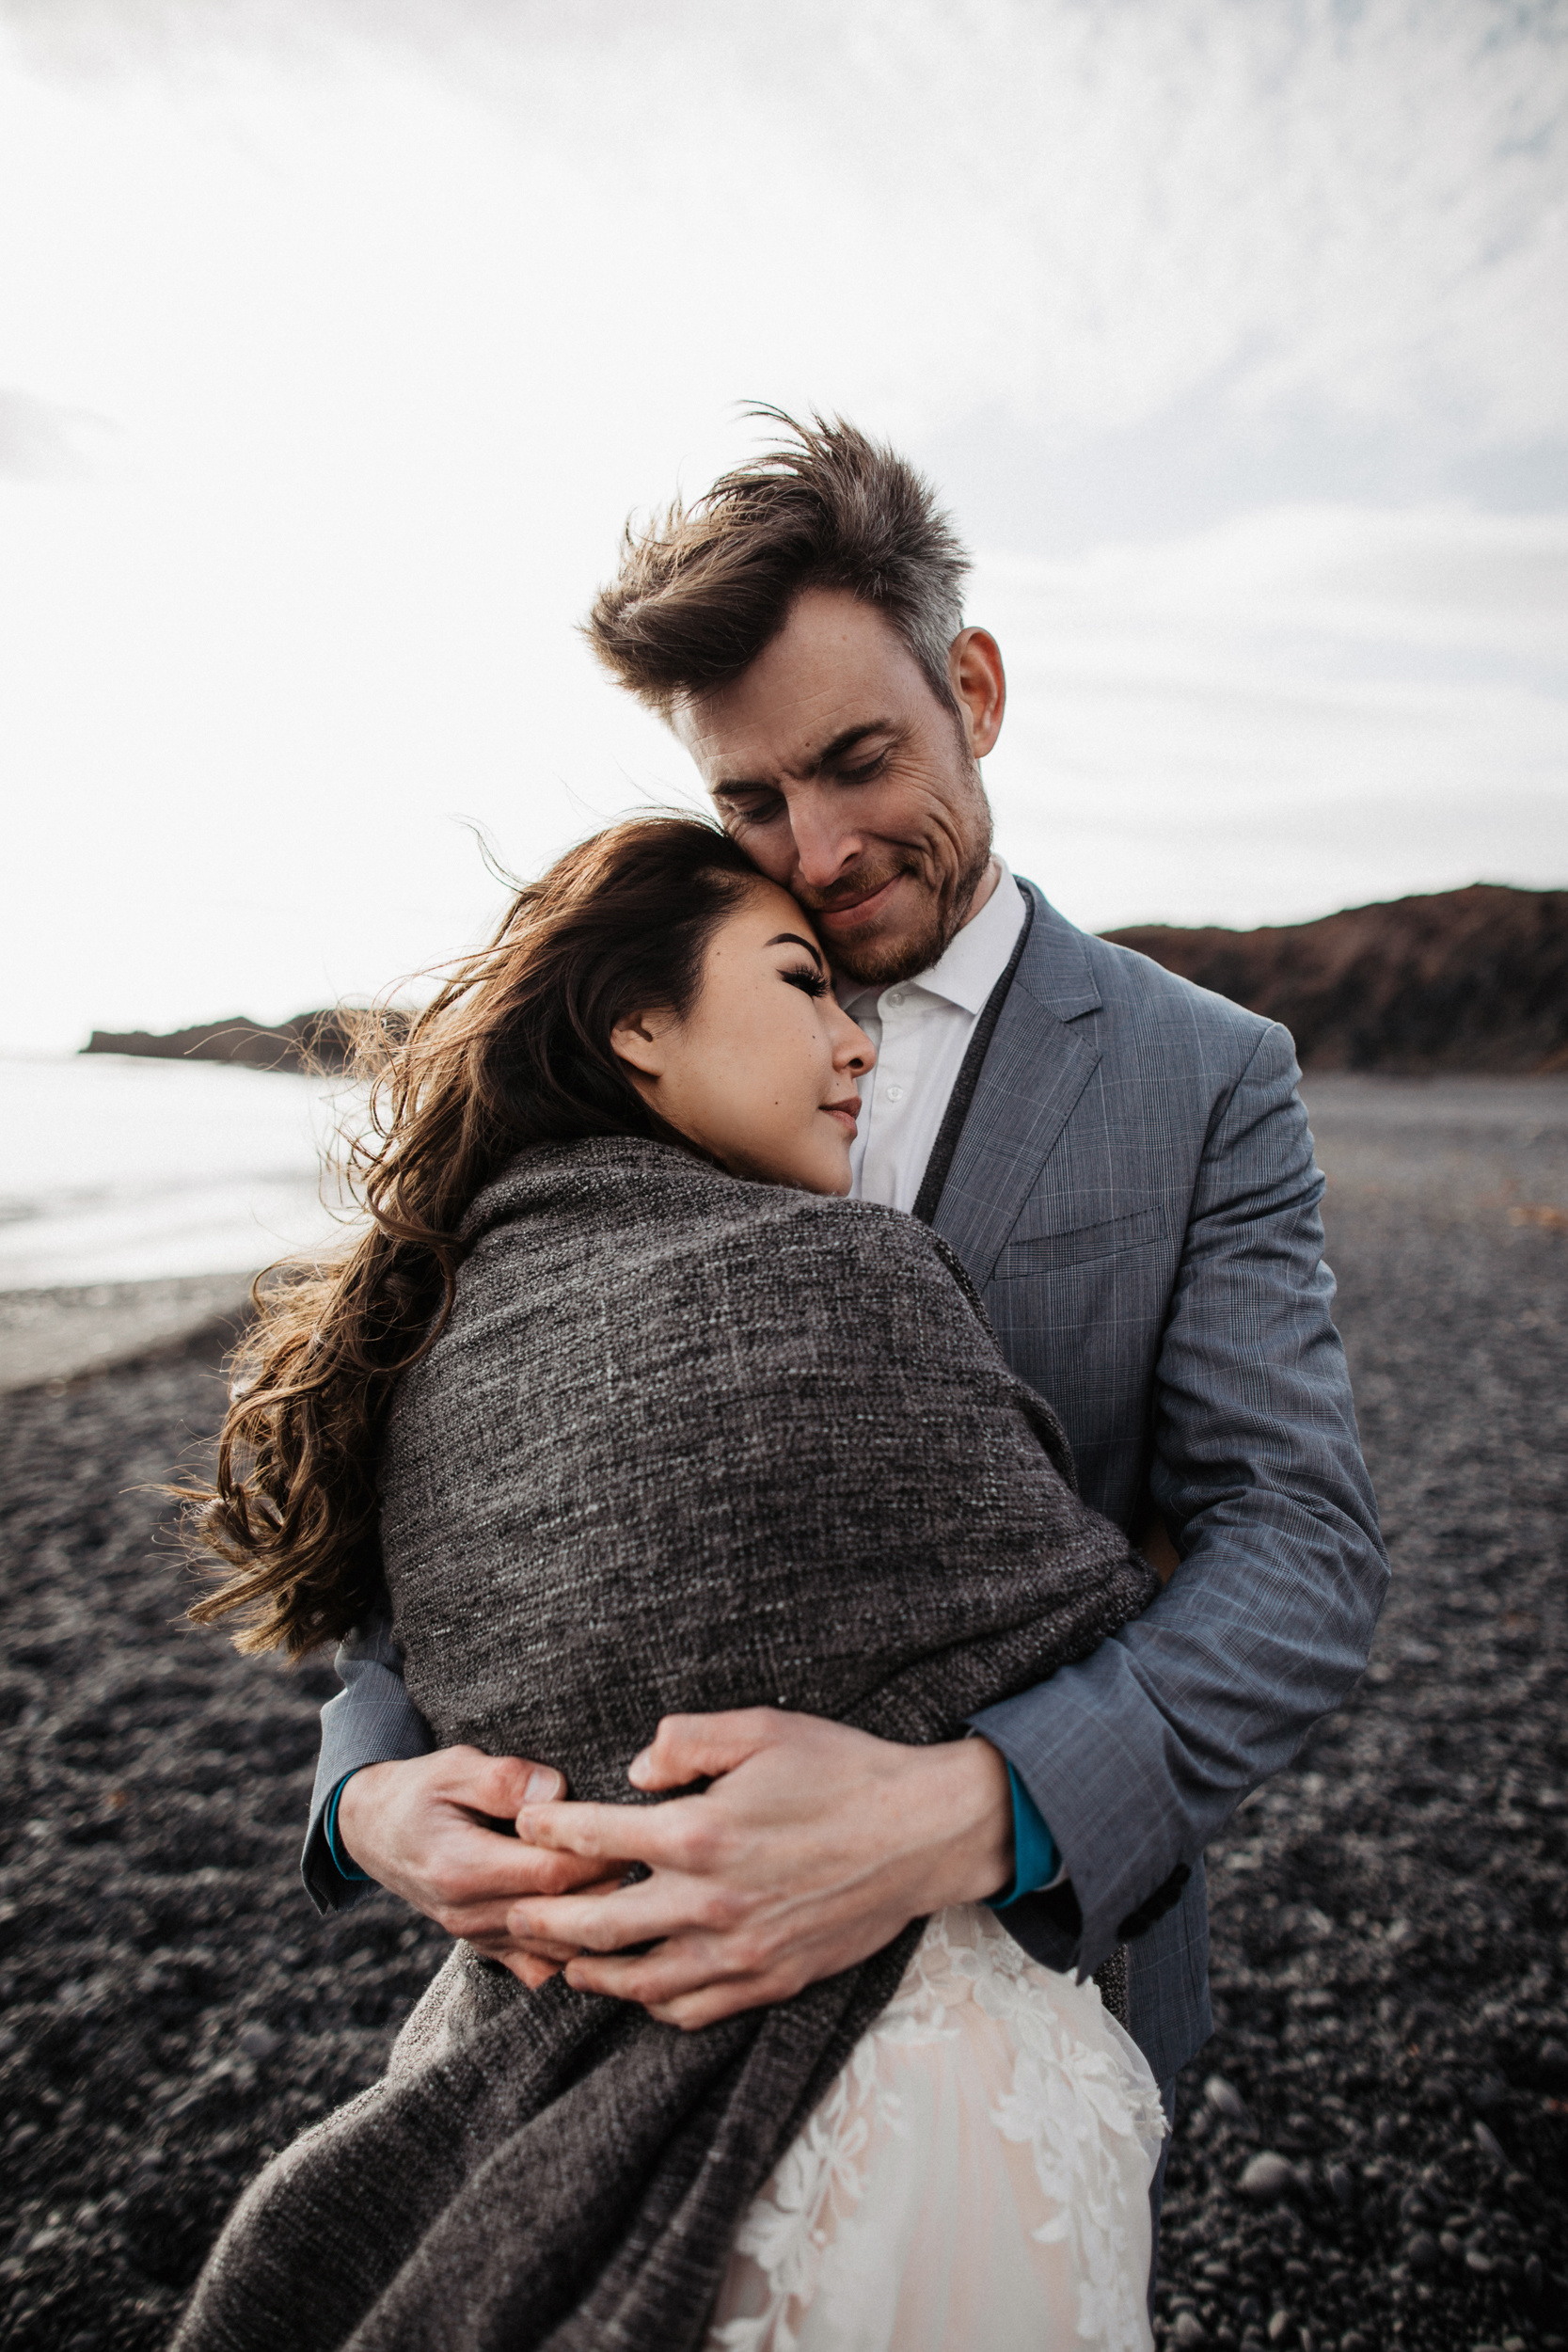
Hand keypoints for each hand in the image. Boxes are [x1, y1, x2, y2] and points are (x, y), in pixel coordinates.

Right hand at [335, 1748, 624, 1986]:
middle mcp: (468, 1914)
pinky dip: (574, 1953)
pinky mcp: (485, 1948)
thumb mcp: (454, 1766)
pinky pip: (539, 1967)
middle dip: (609, 1888)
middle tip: (652, 1859)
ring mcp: (476, 1938)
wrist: (374, 1832)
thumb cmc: (420, 1791)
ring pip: (555, 1948)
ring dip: (598, 1922)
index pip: (549, 1874)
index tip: (636, 1831)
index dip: (598, 1855)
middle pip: (560, 1913)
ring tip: (640, 1890)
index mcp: (461, 1868)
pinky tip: (606, 1929)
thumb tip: (555, 1792)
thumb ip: (504, 1779)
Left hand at [507, 1710, 1013, 2028]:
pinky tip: (639, 1989)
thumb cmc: (842, 1770)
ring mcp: (739, 1950)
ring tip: (561, 1965)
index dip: (549, 1832)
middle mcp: (709, 1901)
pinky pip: (693, 2009)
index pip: (595, 1839)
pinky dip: (654, 2004)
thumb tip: (633, 1773)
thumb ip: (685, 1739)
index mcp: (698, 1832)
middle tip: (512, 1916)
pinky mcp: (770, 1980)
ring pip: (639, 1980)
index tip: (525, 1827)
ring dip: (589, 1974)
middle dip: (544, 1921)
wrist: (922, 1833)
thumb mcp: (761, 1727)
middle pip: (597, 1926)